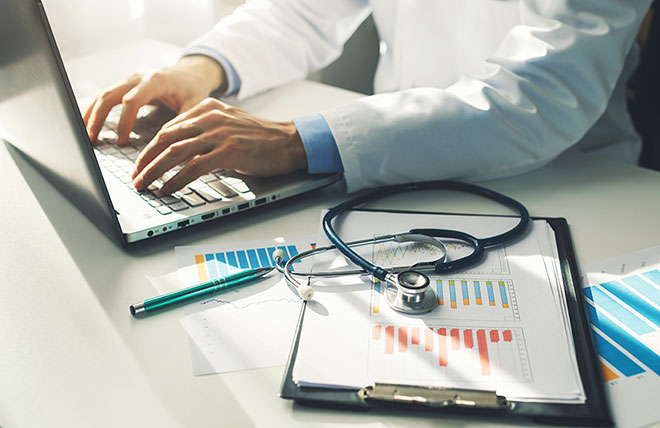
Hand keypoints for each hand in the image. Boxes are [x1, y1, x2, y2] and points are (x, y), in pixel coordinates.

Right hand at [83, 55, 225, 144]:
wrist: (191, 73)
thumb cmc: (194, 89)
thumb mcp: (195, 105)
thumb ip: (183, 122)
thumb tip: (170, 145)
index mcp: (156, 81)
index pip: (132, 100)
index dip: (124, 121)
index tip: (121, 141)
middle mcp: (139, 77)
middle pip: (110, 95)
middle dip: (98, 118)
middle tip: (91, 140)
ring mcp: (130, 80)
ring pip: (103, 94)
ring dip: (91, 114)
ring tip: (83, 135)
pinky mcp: (126, 86)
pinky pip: (106, 96)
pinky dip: (95, 109)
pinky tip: (87, 124)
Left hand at [131, 97, 307, 193]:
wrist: (290, 142)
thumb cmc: (262, 138)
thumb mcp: (230, 125)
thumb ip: (206, 131)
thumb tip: (182, 152)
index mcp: (207, 108)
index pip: (170, 127)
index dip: (151, 147)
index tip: (141, 163)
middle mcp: (210, 118)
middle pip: (166, 138)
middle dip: (146, 159)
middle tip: (135, 176)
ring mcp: (218, 134)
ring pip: (175, 152)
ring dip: (155, 171)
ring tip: (145, 185)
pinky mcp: (228, 151)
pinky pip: (193, 167)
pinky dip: (176, 180)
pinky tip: (168, 189)